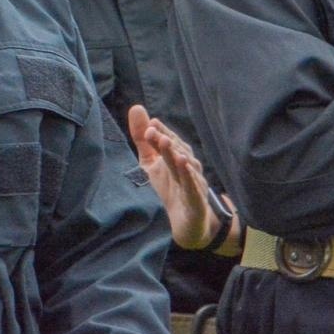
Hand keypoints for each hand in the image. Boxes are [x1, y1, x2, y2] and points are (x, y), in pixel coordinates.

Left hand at [128, 105, 237, 252]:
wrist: (187, 226)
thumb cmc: (169, 189)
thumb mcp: (151, 163)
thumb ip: (143, 138)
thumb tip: (136, 107)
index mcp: (177, 158)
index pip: (170, 141)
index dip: (161, 132)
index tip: (149, 124)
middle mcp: (188, 169)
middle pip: (179, 152)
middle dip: (167, 141)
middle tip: (154, 132)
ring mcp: (194, 185)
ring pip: (187, 169)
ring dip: (177, 156)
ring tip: (167, 144)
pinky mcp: (197, 203)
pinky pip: (194, 189)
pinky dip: (189, 178)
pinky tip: (184, 168)